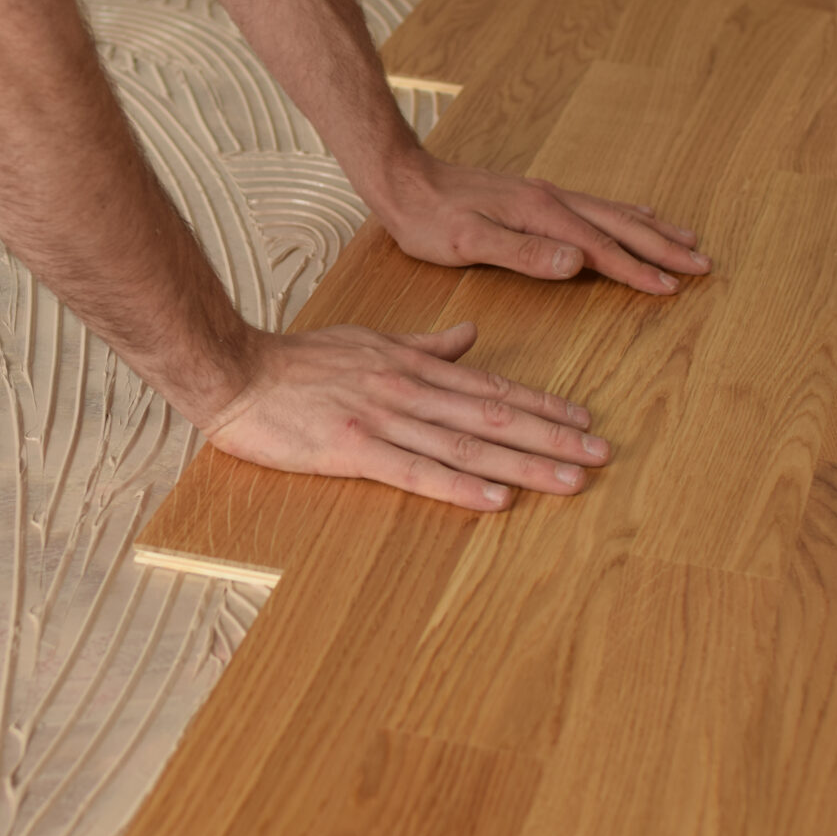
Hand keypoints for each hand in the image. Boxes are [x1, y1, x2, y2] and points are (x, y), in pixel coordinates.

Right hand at [203, 322, 609, 510]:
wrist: (235, 371)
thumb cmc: (297, 361)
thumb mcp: (369, 340)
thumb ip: (425, 345)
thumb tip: (471, 337)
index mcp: (413, 366)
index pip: (492, 387)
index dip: (542, 405)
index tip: (583, 420)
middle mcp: (408, 390)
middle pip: (494, 415)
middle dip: (552, 437)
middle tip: (601, 454)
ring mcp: (383, 419)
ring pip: (468, 443)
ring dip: (524, 464)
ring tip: (571, 480)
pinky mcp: (353, 449)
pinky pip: (416, 470)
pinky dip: (460, 485)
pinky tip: (496, 499)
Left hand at [366, 150, 711, 293]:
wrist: (403, 180)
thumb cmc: (429, 218)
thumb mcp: (469, 243)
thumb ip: (524, 253)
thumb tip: (577, 261)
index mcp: (541, 214)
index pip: (602, 248)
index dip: (637, 270)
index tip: (672, 288)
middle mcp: (551, 200)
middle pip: (620, 226)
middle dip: (663, 247)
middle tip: (702, 264)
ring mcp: (545, 196)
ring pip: (612, 213)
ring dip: (652, 230)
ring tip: (685, 240)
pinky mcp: (535, 197)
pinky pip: (594, 207)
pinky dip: (624, 215)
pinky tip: (633, 217)